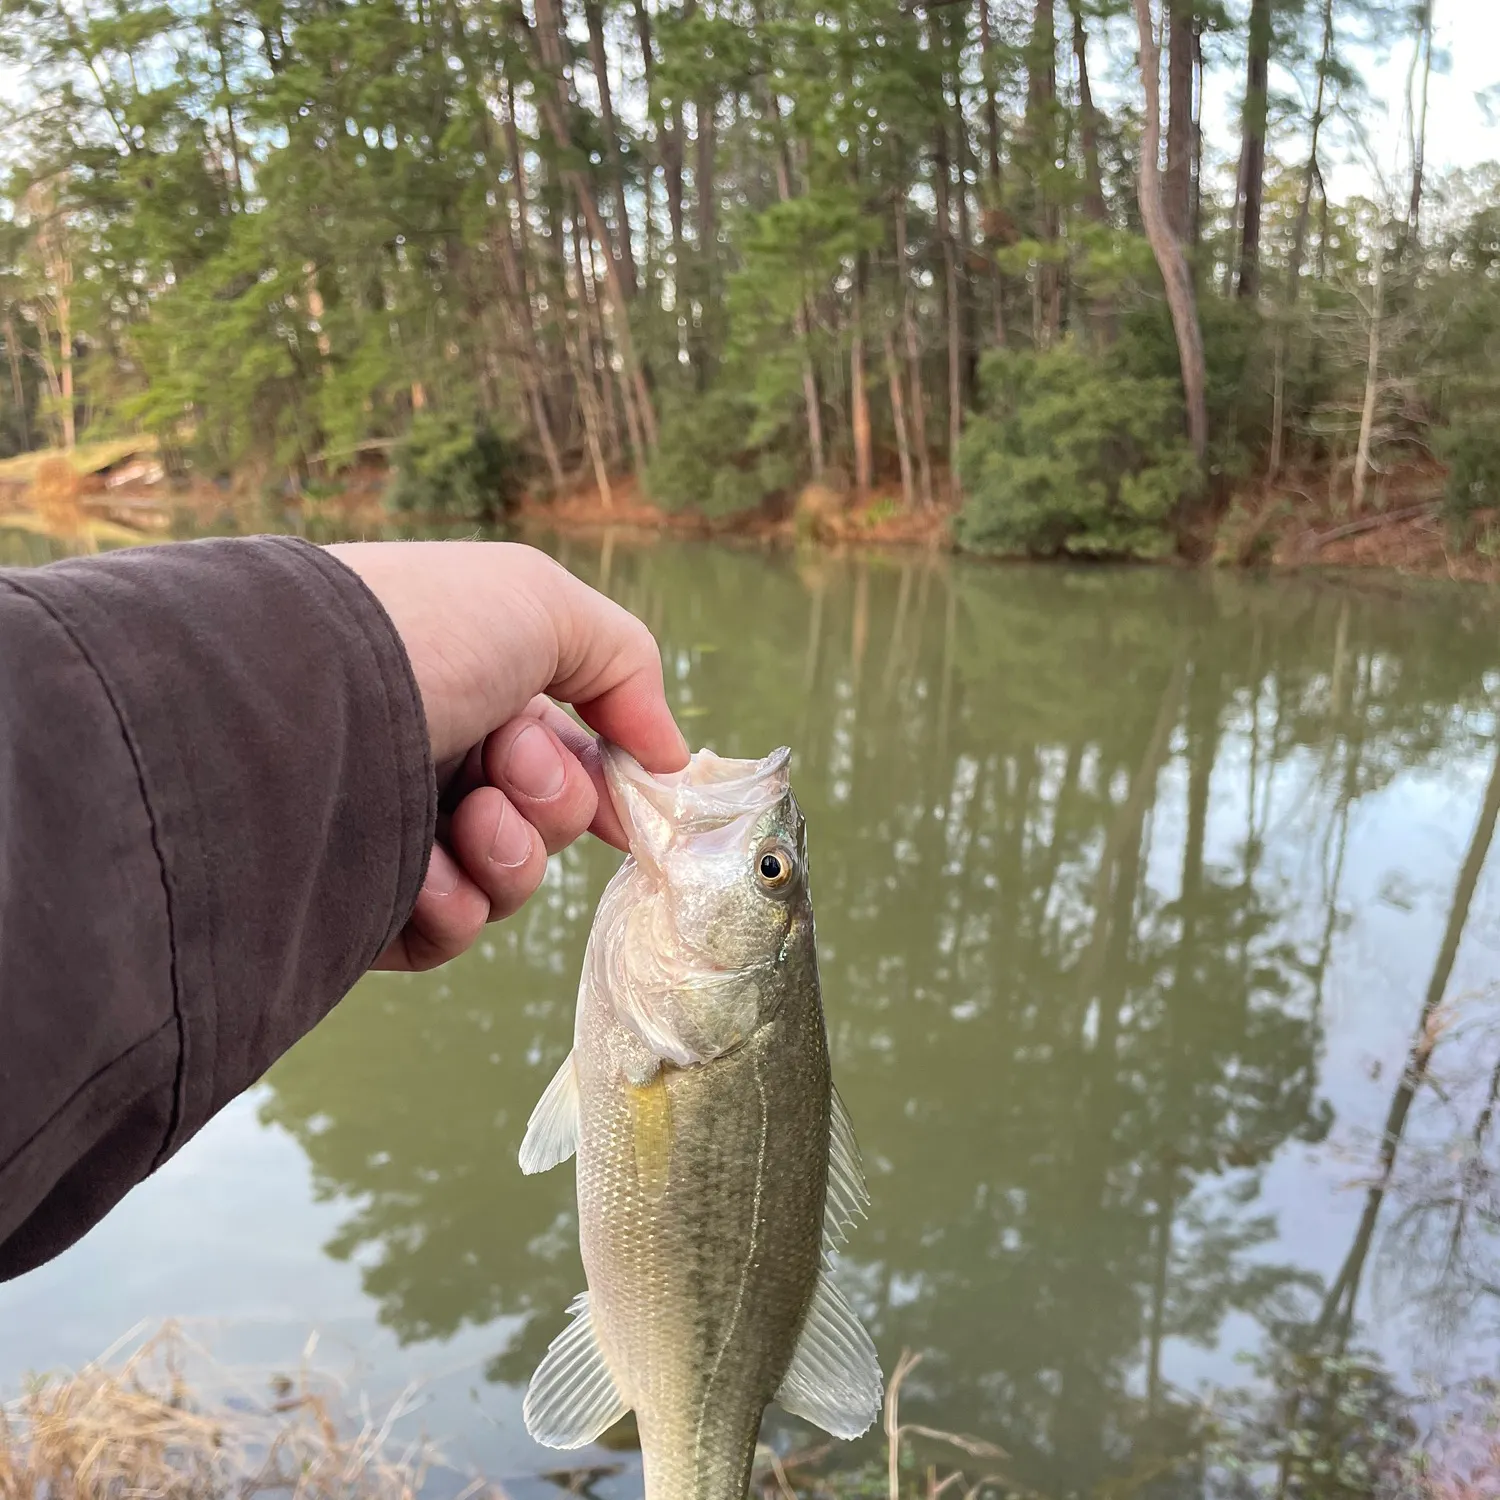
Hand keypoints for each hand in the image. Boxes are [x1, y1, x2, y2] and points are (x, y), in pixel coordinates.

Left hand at [327, 541, 686, 970]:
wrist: (288, 706)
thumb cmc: (418, 636)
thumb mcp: (542, 604)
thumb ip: (627, 665)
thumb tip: (668, 755)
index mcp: (465, 690)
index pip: (561, 749)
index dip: (604, 778)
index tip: (637, 800)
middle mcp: (427, 760)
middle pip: (545, 818)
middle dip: (551, 799)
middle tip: (509, 769)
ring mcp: (391, 835)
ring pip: (506, 880)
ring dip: (510, 853)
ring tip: (469, 821)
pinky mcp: (358, 904)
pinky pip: (448, 931)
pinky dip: (454, 904)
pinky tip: (424, 873)